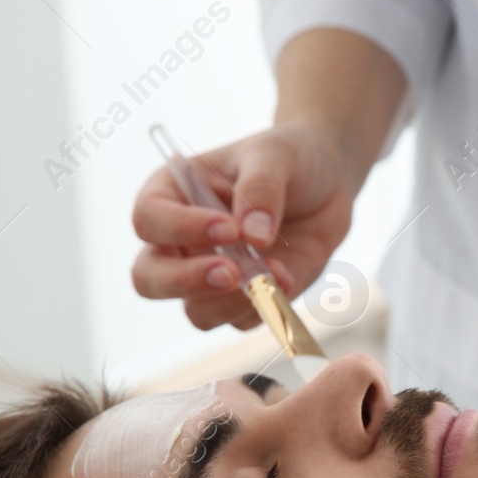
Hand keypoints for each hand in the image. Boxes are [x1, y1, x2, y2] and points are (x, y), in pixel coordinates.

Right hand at [131, 123, 357, 330]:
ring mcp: (208, 274)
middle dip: (187, 281)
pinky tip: (288, 278)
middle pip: (150, 278)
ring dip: (234, 303)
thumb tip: (254, 238)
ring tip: (277, 273)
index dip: (181, 229)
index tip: (228, 228)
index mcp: (172, 194)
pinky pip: (240, 321)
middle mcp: (180, 241)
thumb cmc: (289, 159)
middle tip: (232, 273)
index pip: (149, 219)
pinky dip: (264, 308)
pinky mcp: (242, 299)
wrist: (328, 184)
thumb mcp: (276, 156)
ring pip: (196, 311)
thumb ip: (261, 189)